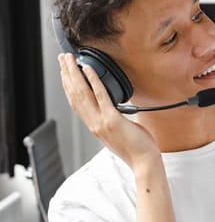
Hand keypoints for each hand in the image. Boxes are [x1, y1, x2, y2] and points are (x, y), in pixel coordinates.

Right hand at [58, 53, 160, 168]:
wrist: (144, 162)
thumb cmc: (138, 148)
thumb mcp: (121, 130)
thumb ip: (115, 118)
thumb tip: (118, 107)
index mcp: (95, 125)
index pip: (76, 102)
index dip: (68, 85)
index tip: (65, 71)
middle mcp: (94, 123)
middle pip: (74, 95)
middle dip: (67, 74)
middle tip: (62, 59)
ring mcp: (101, 122)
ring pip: (82, 94)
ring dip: (75, 74)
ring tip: (70, 59)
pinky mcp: (113, 120)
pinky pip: (101, 96)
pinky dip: (93, 81)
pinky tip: (88, 69)